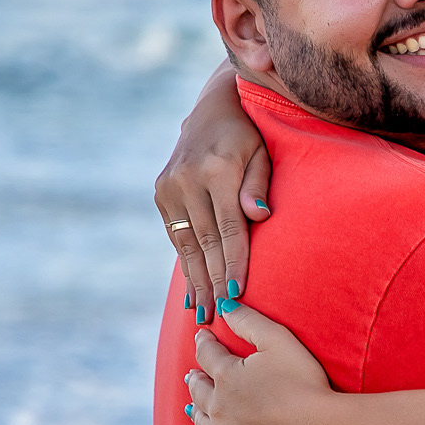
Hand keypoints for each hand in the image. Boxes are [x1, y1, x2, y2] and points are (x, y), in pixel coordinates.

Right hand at [155, 63, 271, 319]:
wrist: (215, 108)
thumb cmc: (251, 137)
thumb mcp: (263, 153)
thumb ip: (260, 185)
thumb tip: (259, 216)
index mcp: (217, 169)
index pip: (228, 227)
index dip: (234, 263)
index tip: (237, 294)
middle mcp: (187, 178)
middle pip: (205, 241)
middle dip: (212, 281)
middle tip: (219, 316)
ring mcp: (169, 185)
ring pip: (186, 243)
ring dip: (195, 280)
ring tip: (202, 313)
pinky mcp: (161, 192)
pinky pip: (176, 235)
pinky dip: (185, 263)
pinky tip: (191, 290)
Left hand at [184, 304, 334, 424]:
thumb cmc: (304, 381)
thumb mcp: (278, 340)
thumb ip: (248, 321)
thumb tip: (223, 305)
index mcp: (226, 376)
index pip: (206, 355)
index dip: (204, 343)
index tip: (202, 336)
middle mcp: (219, 407)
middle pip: (199, 391)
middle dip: (196, 379)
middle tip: (192, 374)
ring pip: (203, 424)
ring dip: (196, 412)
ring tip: (192, 408)